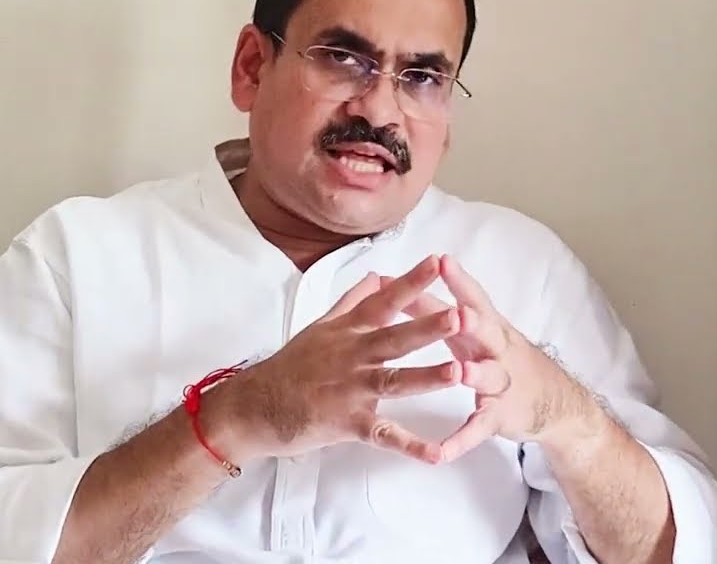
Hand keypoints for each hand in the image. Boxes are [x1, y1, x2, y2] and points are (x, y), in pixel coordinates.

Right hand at [219, 256, 461, 463]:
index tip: (437, 262)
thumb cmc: (289, 367)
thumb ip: (352, 302)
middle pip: (394, 339)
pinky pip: (383, 435)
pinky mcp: (347, 423)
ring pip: (393, 382)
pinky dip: (409, 446)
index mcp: (348, 332)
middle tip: (461, 316)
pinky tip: (436, 453)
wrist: (254, 406)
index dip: (410, 282)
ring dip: (426, 378)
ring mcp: (350, 390)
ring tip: (458, 372)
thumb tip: (376, 276)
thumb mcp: (320, 327)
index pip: (383, 301)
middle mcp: (351, 357)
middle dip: (428, 328)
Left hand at [389, 255, 602, 462]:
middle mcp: (497, 350)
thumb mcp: (472, 329)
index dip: (459, 280)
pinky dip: (461, 440)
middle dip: (472, 322)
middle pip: (486, 332)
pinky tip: (441, 452)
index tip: (442, 260)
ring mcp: (501, 383)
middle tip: (458, 313)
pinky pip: (478, 429)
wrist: (552, 400)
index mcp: (487, 325)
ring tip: (461, 373)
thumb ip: (433, 308)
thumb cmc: (497, 354)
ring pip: (488, 377)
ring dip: (476, 375)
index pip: (473, 297)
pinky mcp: (499, 416)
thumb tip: (393, 284)